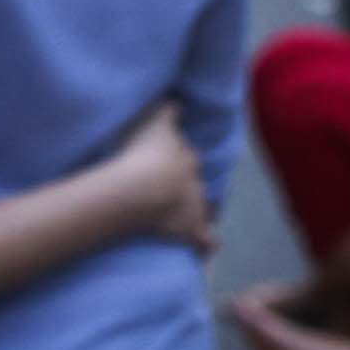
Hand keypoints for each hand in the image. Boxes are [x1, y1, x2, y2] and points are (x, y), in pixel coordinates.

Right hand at [105, 105, 215, 251]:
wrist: (140, 190)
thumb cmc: (141, 153)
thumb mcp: (154, 121)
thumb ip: (167, 109)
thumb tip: (177, 100)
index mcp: (184, 156)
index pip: (184, 153)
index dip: (176, 155)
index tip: (169, 158)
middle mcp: (194, 181)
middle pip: (195, 181)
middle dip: (189, 183)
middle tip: (177, 186)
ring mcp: (193, 206)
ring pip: (201, 208)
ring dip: (199, 211)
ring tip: (196, 215)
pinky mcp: (188, 230)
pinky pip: (201, 239)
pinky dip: (206, 244)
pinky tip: (209, 249)